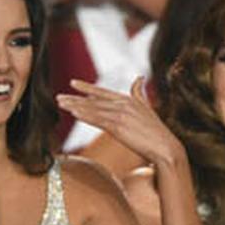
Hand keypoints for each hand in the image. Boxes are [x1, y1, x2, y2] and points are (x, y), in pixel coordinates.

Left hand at [56, 78, 183, 167]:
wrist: (165, 148)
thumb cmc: (156, 132)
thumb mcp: (147, 108)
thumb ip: (139, 93)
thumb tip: (139, 77)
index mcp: (129, 100)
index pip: (104, 93)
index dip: (87, 88)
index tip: (73, 83)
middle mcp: (124, 104)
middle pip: (94, 100)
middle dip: (75, 98)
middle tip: (59, 97)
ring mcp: (121, 115)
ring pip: (93, 109)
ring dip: (75, 107)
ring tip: (61, 104)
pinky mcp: (119, 126)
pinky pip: (97, 120)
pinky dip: (85, 116)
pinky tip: (74, 113)